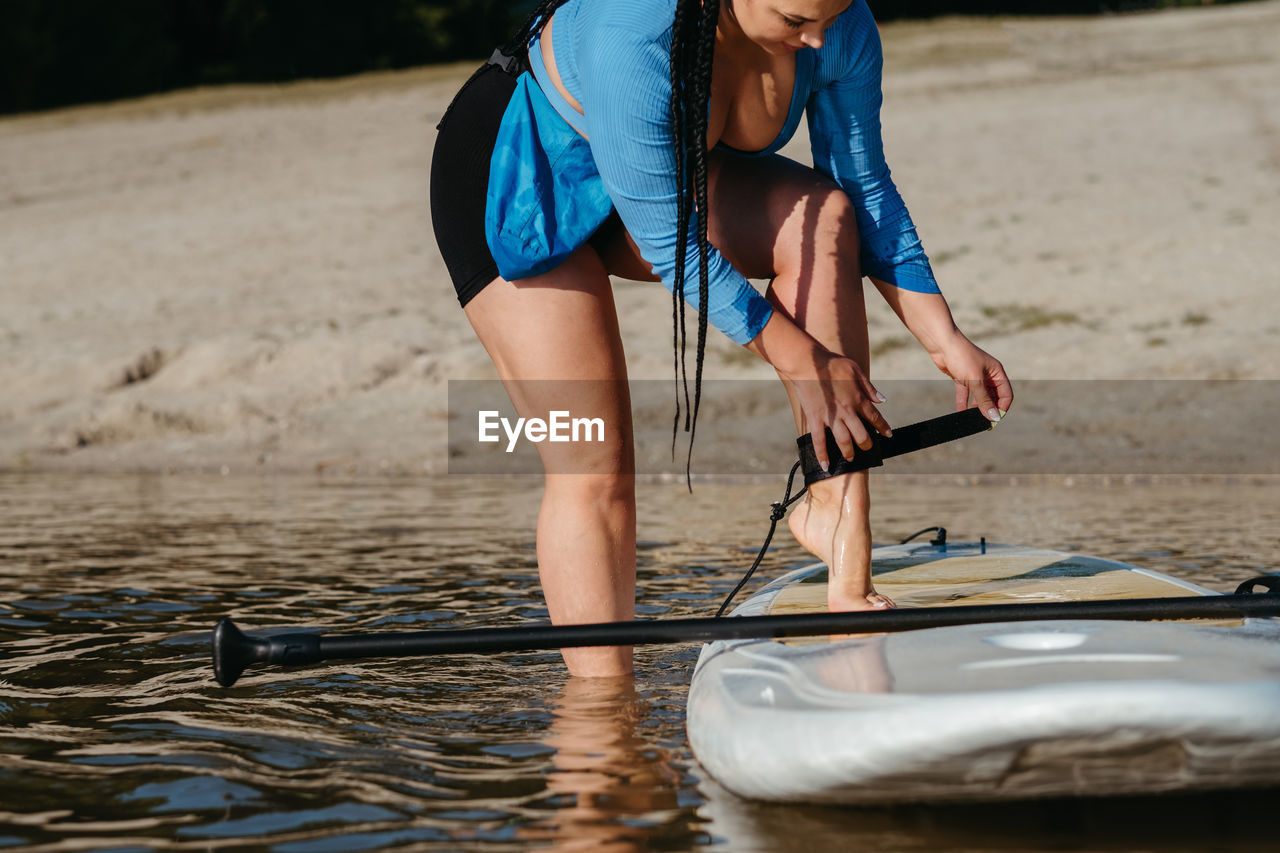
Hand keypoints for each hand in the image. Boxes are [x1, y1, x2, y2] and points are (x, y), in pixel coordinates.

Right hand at [784, 347, 891, 471]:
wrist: (808, 363)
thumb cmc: (831, 364)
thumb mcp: (855, 369)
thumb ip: (869, 387)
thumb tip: (882, 400)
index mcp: (858, 398)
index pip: (875, 417)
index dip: (883, 428)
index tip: (888, 435)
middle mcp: (846, 411)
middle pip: (861, 434)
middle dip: (866, 444)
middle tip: (867, 447)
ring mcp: (830, 417)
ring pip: (843, 441)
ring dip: (849, 452)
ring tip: (850, 457)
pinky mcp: (815, 419)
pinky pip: (819, 441)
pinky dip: (822, 455)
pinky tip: (826, 465)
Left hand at [929, 332, 1013, 420]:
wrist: (942, 344)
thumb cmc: (962, 357)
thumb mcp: (975, 381)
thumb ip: (984, 399)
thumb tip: (994, 416)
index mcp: (997, 372)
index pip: (1006, 394)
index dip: (1002, 408)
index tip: (994, 420)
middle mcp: (988, 375)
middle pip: (993, 397)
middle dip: (988, 409)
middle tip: (982, 422)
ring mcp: (975, 376)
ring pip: (979, 396)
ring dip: (976, 407)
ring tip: (971, 419)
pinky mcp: (962, 378)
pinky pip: (965, 394)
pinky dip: (963, 403)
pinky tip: (960, 413)